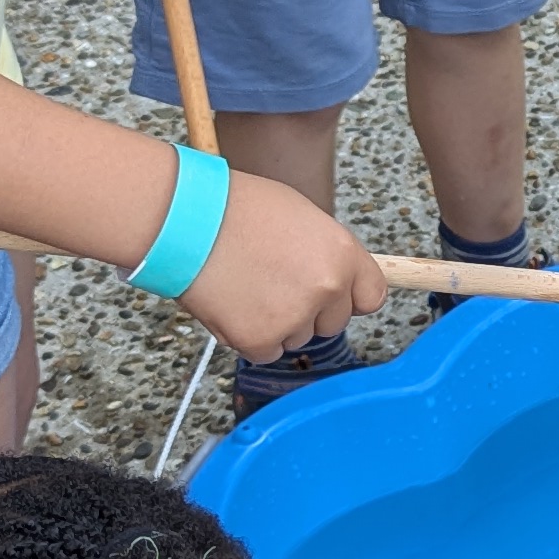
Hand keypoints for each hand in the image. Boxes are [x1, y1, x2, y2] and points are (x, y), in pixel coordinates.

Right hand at [182, 169, 386, 360]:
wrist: (186, 219)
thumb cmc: (237, 208)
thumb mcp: (301, 217)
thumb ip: (326, 253)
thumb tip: (338, 278)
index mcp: (342, 255)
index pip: (371, 297)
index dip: (349, 297)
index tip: (333, 295)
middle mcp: (327, 289)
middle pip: (332, 323)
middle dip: (308, 311)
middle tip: (271, 281)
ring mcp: (294, 318)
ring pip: (297, 338)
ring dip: (276, 323)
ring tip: (245, 285)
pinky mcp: (259, 340)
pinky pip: (265, 351)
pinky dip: (249, 336)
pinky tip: (231, 304)